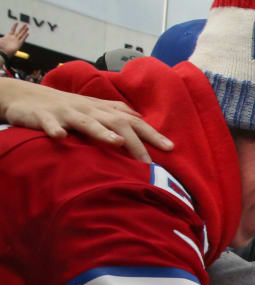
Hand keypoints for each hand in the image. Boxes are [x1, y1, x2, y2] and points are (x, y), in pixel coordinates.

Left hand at [0, 22, 27, 57]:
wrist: (3, 52)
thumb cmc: (0, 46)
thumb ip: (0, 37)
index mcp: (8, 36)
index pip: (13, 29)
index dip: (15, 26)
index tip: (17, 22)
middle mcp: (13, 38)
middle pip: (19, 32)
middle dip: (22, 28)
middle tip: (25, 24)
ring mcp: (16, 41)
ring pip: (21, 34)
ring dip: (24, 31)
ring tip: (27, 27)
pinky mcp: (19, 44)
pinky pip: (23, 39)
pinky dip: (25, 36)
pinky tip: (27, 33)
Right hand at [0, 79, 173, 163]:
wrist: (28, 98)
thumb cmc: (68, 108)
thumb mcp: (95, 111)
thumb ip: (117, 116)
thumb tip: (142, 122)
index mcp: (103, 111)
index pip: (133, 121)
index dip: (152, 133)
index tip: (171, 148)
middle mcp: (89, 110)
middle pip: (116, 122)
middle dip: (135, 140)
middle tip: (148, 161)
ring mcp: (67, 112)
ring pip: (87, 121)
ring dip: (102, 131)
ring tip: (117, 142)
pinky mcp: (44, 117)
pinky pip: (49, 123)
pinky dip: (54, 130)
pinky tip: (60, 137)